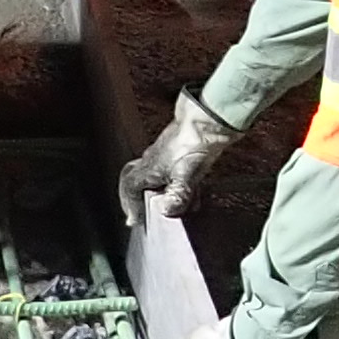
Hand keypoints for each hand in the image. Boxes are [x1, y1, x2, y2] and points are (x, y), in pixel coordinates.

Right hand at [115, 91, 236, 229]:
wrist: (209, 119)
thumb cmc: (193, 141)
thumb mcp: (186, 175)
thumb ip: (177, 196)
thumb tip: (166, 211)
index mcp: (150, 166)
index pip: (130, 186)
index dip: (130, 204)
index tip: (135, 219)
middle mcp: (154, 160)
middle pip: (137, 180)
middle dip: (137, 197)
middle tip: (141, 211)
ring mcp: (167, 154)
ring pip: (156, 177)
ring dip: (160, 192)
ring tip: (171, 207)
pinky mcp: (182, 151)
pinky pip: (173, 172)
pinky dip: (178, 185)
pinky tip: (193, 193)